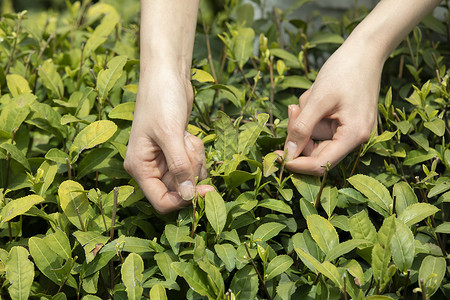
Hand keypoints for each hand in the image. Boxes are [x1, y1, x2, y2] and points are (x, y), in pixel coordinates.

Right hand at [124, 70, 213, 213]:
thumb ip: (179, 167)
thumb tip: (189, 195)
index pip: (161, 201)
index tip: (203, 191)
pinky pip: (193, 164)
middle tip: (191, 149)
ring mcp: (165, 160)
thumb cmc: (161, 100)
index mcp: (140, 167)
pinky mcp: (177, 151)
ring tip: (187, 138)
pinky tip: (189, 135)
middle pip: (179, 190)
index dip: (183, 200)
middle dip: (191, 172)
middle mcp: (150, 168)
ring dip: (195, 159)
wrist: (167, 76)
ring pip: (190, 177)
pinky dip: (197, 152)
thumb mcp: (170, 134)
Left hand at [276, 43, 381, 174]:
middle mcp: (355, 138)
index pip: (320, 164)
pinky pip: (321, 126)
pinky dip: (312, 115)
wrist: (365, 50)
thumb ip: (302, 128)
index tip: (275, 157)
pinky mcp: (345, 123)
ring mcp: (351, 131)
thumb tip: (288, 153)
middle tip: (293, 109)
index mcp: (354, 136)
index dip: (296, 164)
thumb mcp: (317, 99)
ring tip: (312, 95)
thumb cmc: (344, 71)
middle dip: (300, 133)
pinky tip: (315, 96)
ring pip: (315, 137)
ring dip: (305, 120)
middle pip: (316, 151)